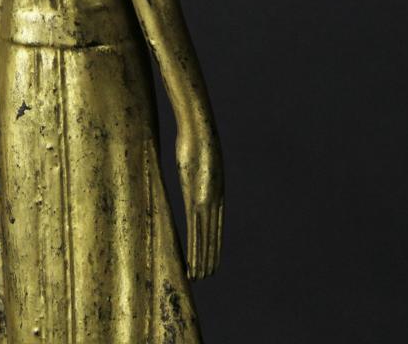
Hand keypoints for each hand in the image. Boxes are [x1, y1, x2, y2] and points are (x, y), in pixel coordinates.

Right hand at [176, 126, 223, 279]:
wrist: (200, 130)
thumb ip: (196, 167)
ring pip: (205, 238)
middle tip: (207, 276)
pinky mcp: (197, 200)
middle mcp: (215, 200)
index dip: (214, 244)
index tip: (211, 258)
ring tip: (200, 277)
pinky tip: (193, 263)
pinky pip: (196, 231)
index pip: (216, 226)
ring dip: (202, 259)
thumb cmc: (195, 138)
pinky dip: (195, 250)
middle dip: (209, 256)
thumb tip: (190, 162)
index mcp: (216, 192)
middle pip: (213, 236)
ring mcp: (207, 202)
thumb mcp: (196, 157)